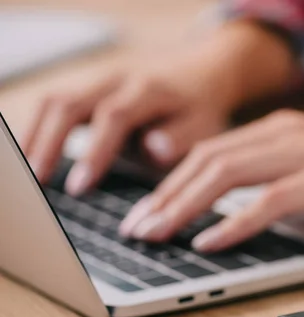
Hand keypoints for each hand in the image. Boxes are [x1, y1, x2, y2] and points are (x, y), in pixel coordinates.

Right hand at [20, 22, 293, 195]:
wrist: (200, 72)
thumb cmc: (201, 107)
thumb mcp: (205, 125)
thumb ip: (180, 139)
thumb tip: (154, 150)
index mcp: (149, 90)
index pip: (114, 117)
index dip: (94, 151)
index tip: (78, 187)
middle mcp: (118, 80)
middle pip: (70, 104)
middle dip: (48, 144)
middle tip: (37, 183)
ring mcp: (99, 80)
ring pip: (54, 101)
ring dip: (36, 136)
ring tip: (28, 176)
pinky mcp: (90, 88)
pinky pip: (55, 104)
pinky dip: (39, 129)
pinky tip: (33, 156)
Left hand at [119, 110, 303, 251]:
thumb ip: (279, 178)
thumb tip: (238, 206)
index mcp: (281, 130)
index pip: (211, 153)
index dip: (171, 183)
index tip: (147, 212)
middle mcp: (288, 133)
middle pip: (208, 160)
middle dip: (165, 196)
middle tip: (137, 228)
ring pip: (229, 174)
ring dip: (186, 206)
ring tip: (158, 233)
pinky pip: (271, 199)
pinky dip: (237, 220)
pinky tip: (212, 239)